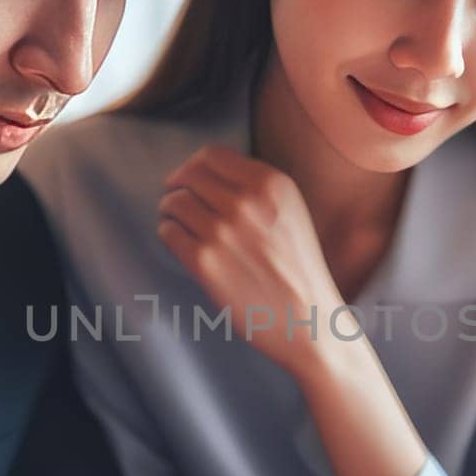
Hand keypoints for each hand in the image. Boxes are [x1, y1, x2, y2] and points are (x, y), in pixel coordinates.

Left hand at [156, 144, 342, 373]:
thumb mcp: (290, 210)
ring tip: (181, 225)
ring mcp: (223, 231)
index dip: (193, 166)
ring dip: (171, 212)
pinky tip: (183, 245)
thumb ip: (255, 185)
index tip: (188, 180)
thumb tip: (202, 171)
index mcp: (271, 184)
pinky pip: (168, 232)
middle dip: (178, 188)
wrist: (307, 319)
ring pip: (174, 203)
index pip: (211, 155)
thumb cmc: (296, 267)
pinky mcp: (205, 261)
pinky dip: (170, 235)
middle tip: (178, 202)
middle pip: (188, 177)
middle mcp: (246, 202)